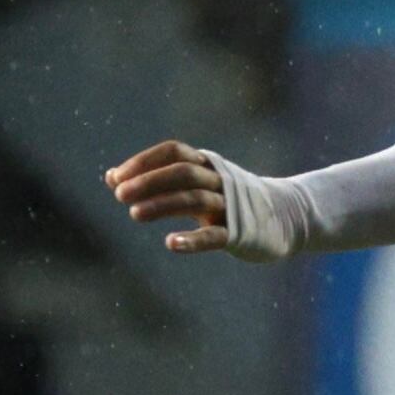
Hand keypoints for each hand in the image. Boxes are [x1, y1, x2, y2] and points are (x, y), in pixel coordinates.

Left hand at [106, 140, 231, 253]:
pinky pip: (214, 235)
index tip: (115, 178)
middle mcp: (219, 179)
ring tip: (135, 214)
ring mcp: (230, 205)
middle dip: (150, 181)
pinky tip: (171, 243)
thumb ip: (154, 180)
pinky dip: (193, 239)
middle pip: (183, 172)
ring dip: (163, 204)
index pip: (173, 151)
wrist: (284, 217)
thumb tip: (110, 177)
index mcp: (207, 163)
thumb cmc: (226, 199)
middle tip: (120, 195)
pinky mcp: (238, 233)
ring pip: (195, 199)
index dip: (144, 161)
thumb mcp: (193, 185)